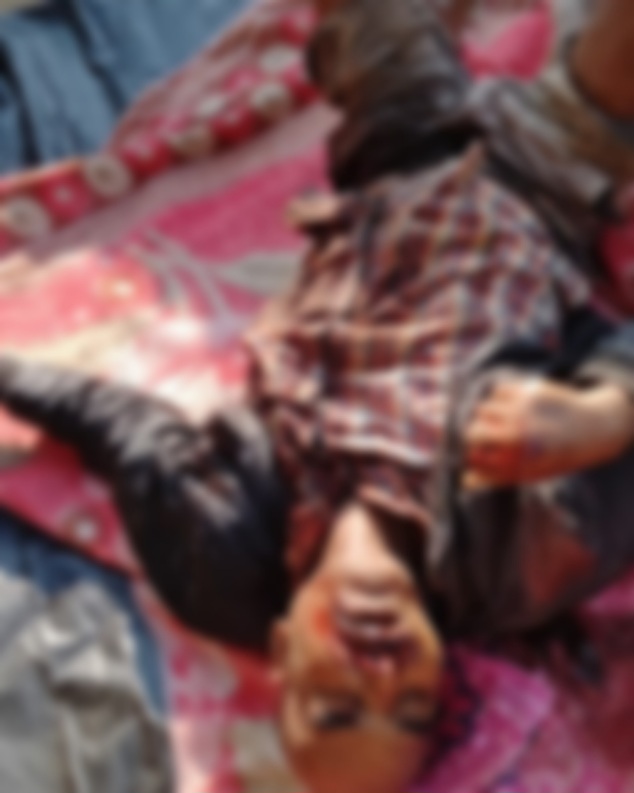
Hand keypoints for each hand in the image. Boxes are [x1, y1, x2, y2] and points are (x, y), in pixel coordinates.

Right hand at [463, 378, 633, 488]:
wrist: (592, 428)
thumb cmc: (556, 456)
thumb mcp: (529, 473)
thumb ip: (496, 477)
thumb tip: (465, 481)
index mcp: (518, 457)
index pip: (475, 455)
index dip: (470, 454)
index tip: (475, 454)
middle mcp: (520, 432)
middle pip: (473, 430)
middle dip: (473, 436)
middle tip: (481, 437)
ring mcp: (524, 409)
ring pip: (483, 408)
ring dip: (485, 415)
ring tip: (497, 419)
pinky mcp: (530, 390)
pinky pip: (497, 390)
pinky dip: (498, 397)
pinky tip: (509, 405)